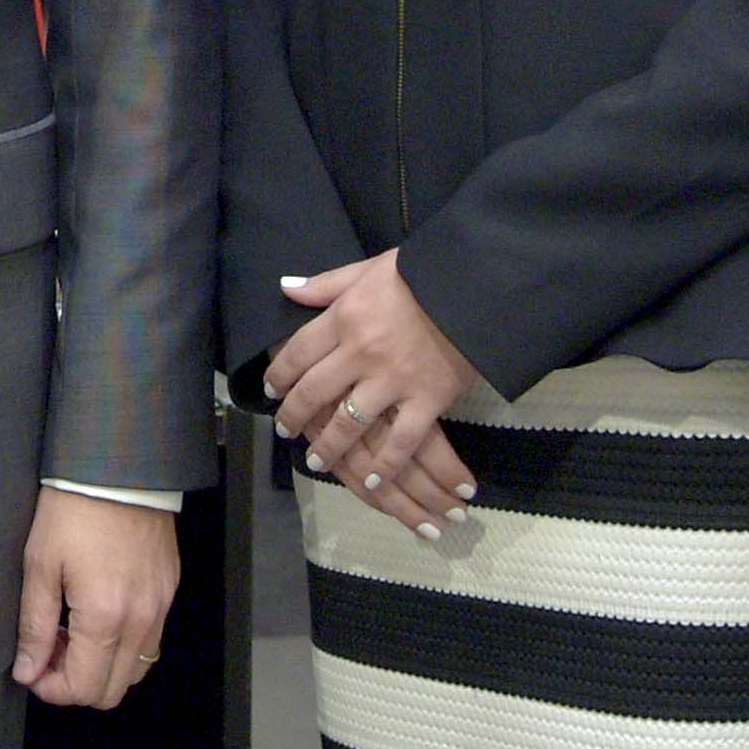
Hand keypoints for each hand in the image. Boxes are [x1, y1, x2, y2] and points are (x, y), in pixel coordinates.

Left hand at [15, 491, 183, 706]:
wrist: (117, 469)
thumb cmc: (73, 511)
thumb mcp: (40, 566)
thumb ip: (35, 626)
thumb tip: (28, 670)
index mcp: (106, 617)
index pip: (83, 687)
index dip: (52, 689)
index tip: (32, 669)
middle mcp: (141, 620)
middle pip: (112, 691)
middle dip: (75, 683)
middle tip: (49, 652)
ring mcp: (160, 607)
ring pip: (135, 671)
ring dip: (101, 667)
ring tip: (72, 634)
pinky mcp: (168, 593)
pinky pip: (150, 642)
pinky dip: (123, 646)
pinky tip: (96, 618)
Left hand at [269, 251, 481, 536]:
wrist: (477, 287)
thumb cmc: (421, 274)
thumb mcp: (368, 268)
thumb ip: (326, 284)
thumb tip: (285, 287)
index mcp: (344, 319)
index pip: (297, 353)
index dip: (278, 375)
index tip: (271, 390)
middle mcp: (361, 353)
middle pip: (314, 392)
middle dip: (294, 415)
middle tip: (285, 430)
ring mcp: (393, 381)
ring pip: (349, 423)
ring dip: (328, 447)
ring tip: (316, 461)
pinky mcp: (427, 400)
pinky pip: (401, 441)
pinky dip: (386, 464)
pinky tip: (373, 480)